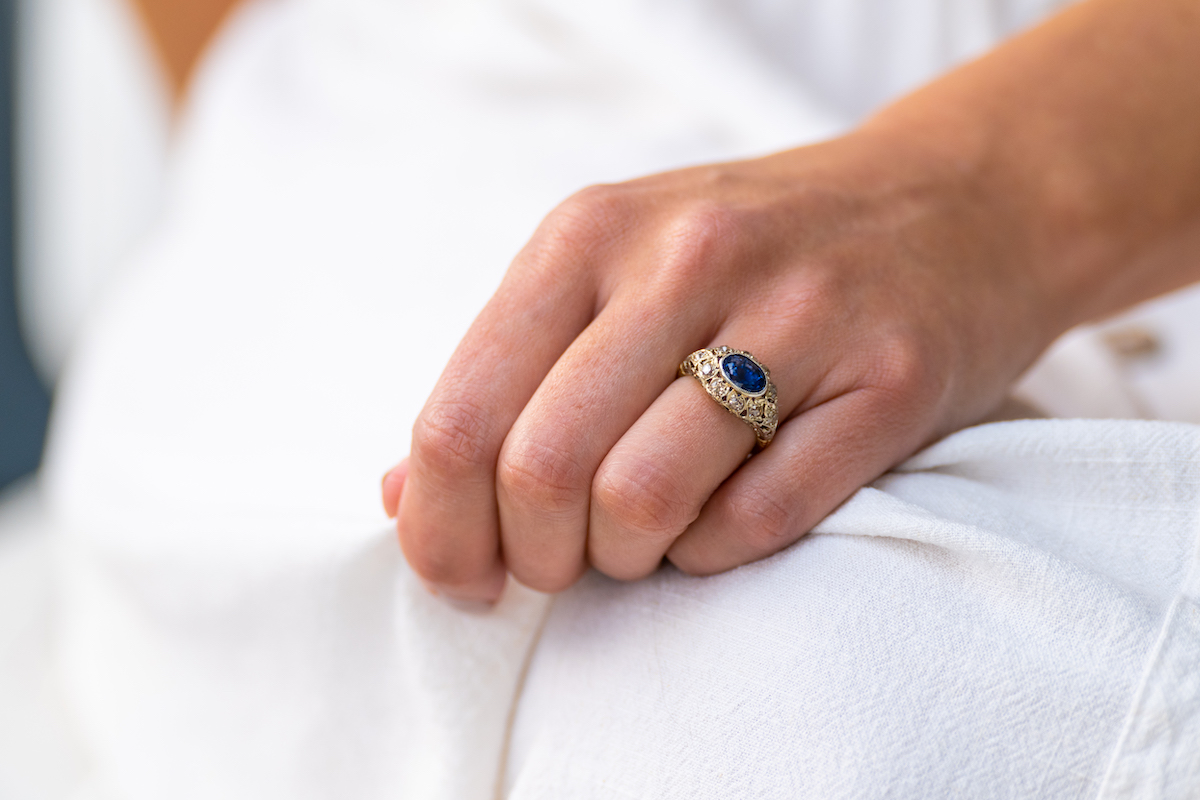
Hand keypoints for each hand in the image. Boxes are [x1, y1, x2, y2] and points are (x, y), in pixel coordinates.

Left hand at [380, 127, 1062, 601]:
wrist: (952, 203)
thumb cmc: (756, 251)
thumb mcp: (612, 267)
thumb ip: (505, 373)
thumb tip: (399, 497)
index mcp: (589, 234)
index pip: (460, 416)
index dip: (440, 528)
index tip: (464, 574)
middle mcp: (685, 259)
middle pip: (542, 471)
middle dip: (532, 556)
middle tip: (560, 561)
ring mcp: (796, 317)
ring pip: (641, 504)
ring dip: (622, 561)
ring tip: (639, 542)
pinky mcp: (887, 382)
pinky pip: (756, 524)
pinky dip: (711, 556)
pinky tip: (714, 525)